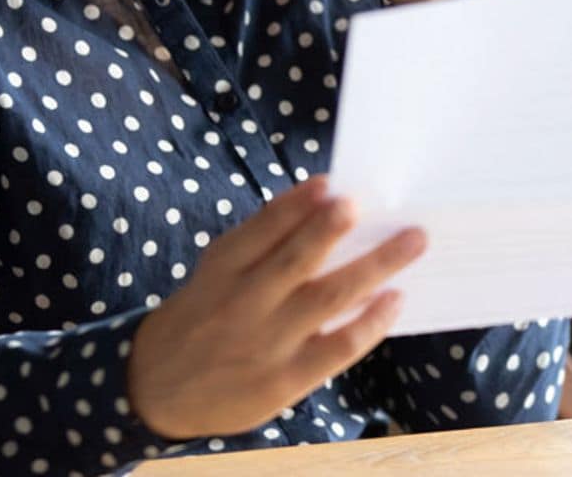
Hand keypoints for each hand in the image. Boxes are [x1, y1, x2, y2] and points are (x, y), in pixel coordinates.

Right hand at [127, 177, 425, 439]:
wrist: (159, 388)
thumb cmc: (202, 316)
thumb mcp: (214, 271)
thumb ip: (259, 240)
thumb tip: (317, 200)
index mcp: (224, 268)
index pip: (262, 229)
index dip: (297, 205)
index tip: (331, 184)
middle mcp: (245, 302)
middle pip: (298, 259)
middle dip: (334, 228)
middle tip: (367, 205)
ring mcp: (268, 343)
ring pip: (329, 298)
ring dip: (375, 266)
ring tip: (411, 242)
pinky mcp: (285, 380)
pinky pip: (338, 347)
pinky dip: (370, 322)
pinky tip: (394, 299)